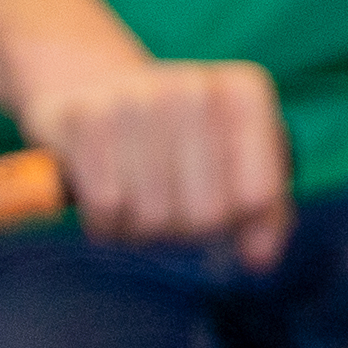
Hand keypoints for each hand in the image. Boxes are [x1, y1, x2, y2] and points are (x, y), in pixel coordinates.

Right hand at [13, 50, 292, 264]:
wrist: (91, 85)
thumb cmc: (175, 138)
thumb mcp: (232, 160)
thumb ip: (262, 214)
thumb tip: (259, 261)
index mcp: (244, 94)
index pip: (256, 197)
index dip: (235, 224)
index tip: (218, 208)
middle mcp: (195, 88)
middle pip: (205, 215)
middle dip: (185, 230)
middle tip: (169, 205)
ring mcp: (137, 99)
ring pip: (153, 218)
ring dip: (141, 229)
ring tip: (137, 198)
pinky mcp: (85, 119)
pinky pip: (105, 209)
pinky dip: (105, 222)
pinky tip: (107, 195)